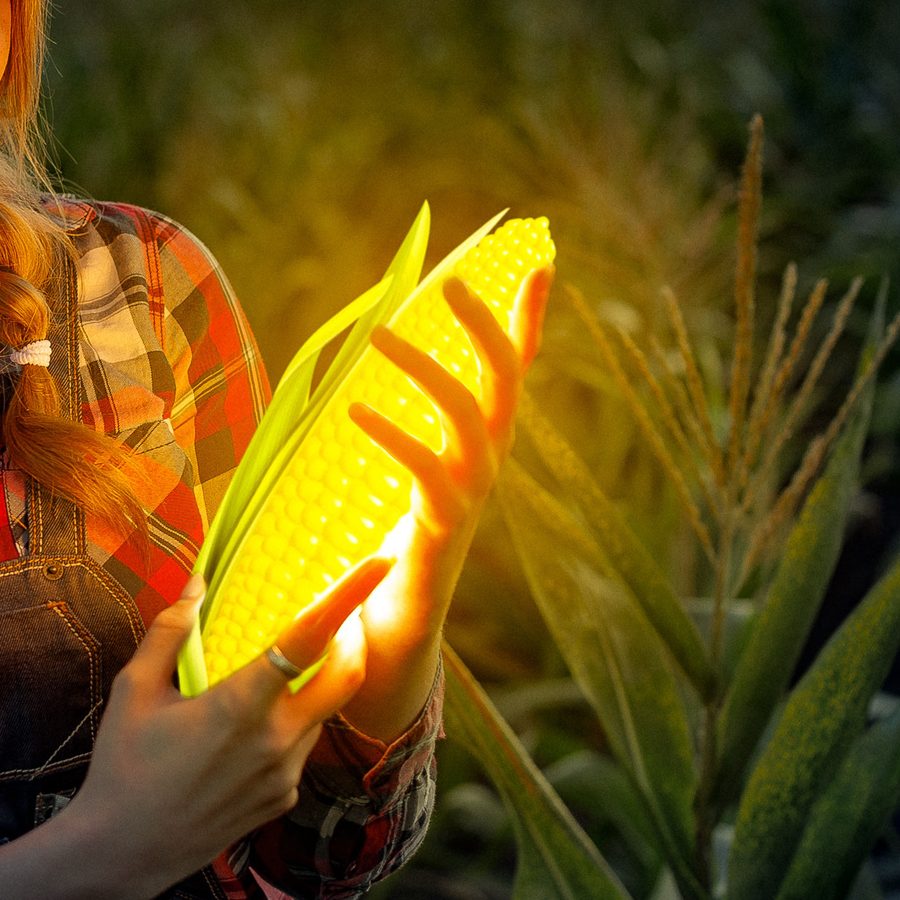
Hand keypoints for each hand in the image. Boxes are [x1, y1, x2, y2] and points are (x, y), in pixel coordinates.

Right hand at [0, 557, 387, 899]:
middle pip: (345, 676)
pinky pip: (302, 748)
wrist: (122, 852)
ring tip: (270, 675)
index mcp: (241, 705)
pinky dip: (289, 724)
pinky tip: (246, 730)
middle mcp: (277, 741)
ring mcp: (286, 775)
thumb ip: (170, 632)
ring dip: (312, 685)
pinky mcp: (283, 800)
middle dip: (352, 639)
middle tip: (337, 616)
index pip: (310, 637)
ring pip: (321, 713)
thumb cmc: (123, 766)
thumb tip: (195, 584)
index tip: (381, 560)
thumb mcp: (135, 691)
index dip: (350, 594)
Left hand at [338, 264, 552, 738]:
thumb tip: (387, 368)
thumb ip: (409, 430)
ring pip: (468, 420)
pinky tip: (358, 412)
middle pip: (503, 384)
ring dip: (428, 372)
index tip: (540, 264)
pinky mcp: (441, 533)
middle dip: (486, 329)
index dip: (528, 322)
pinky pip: (427, 474)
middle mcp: (487, 469)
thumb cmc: (397, 549)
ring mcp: (470, 501)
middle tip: (452, 282)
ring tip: (380, 337)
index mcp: (482, 449)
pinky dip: (395, 438)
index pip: (514, 373)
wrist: (397, 635)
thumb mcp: (410, 477)